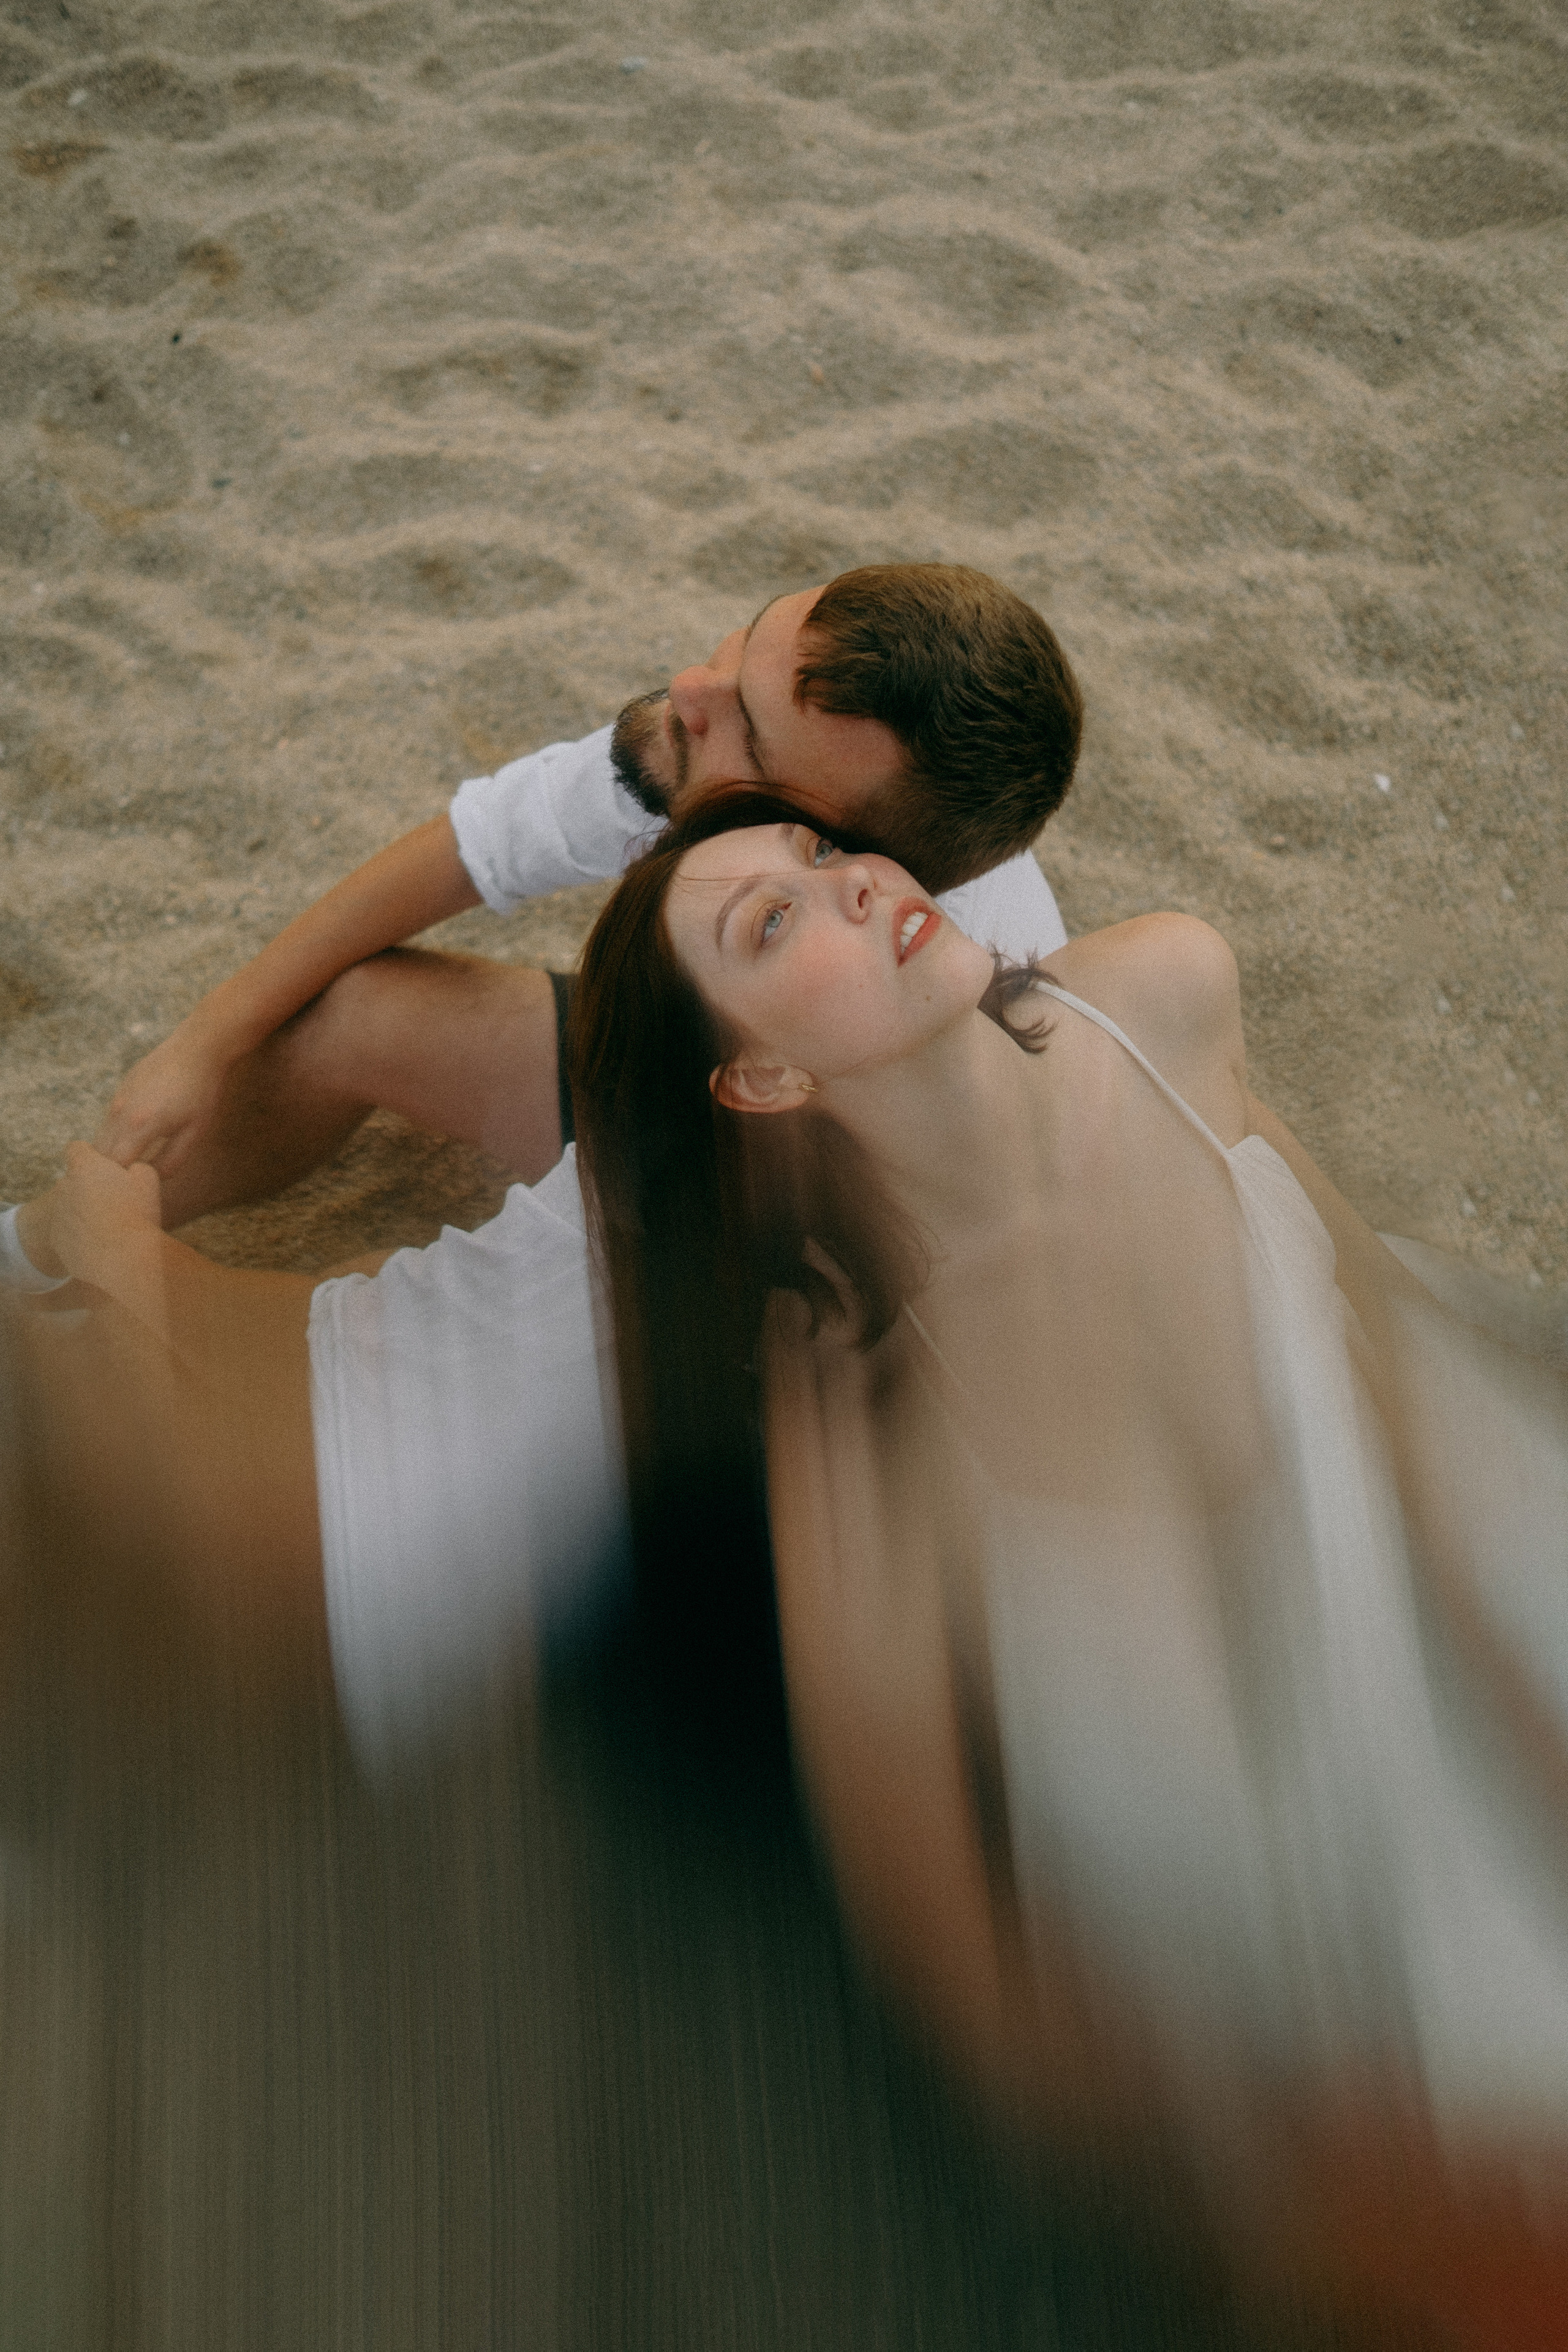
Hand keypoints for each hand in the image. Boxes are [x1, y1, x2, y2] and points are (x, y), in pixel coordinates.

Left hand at [49, 1144, 162, 1290]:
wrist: (125, 1258)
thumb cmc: (138, 1215)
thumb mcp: (148, 1180)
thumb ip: (135, 1166)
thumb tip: (130, 1169)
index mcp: (85, 1167)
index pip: (76, 1148)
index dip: (89, 1156)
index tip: (103, 1169)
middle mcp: (64, 1186)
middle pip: (72, 1180)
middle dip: (87, 1187)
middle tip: (113, 1202)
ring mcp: (58, 1214)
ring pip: (69, 1207)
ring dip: (83, 1212)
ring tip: (109, 1227)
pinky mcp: (57, 1239)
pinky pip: (67, 1232)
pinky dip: (79, 1236)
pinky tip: (101, 1244)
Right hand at [92, 1021, 231, 1176]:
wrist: (197, 1048)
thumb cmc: (201, 1092)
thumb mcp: (194, 1132)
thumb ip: (171, 1161)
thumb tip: (150, 1179)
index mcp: (138, 1126)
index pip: (112, 1167)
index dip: (118, 1184)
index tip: (132, 1193)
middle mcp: (120, 1113)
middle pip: (100, 1155)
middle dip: (109, 1174)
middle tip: (127, 1187)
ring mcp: (117, 1099)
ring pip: (101, 1138)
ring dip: (111, 1155)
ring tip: (132, 1167)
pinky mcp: (119, 1090)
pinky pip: (108, 1122)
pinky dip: (115, 1137)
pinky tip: (136, 1143)